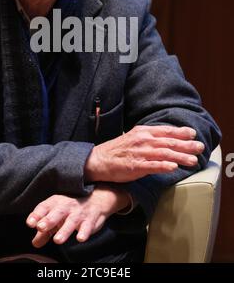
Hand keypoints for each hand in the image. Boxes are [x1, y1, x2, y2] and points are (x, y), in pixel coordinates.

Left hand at [26, 184, 129, 247]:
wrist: (96, 200)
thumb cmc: (71, 210)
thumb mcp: (56, 218)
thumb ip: (45, 231)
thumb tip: (35, 243)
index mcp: (55, 203)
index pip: (44, 207)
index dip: (37, 215)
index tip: (30, 223)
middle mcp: (67, 206)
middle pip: (57, 212)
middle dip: (49, 220)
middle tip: (40, 227)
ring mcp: (79, 213)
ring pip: (71, 221)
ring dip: (64, 230)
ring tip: (57, 240)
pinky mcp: (91, 220)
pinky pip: (88, 226)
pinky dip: (84, 232)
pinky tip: (80, 238)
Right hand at [84, 125, 204, 182]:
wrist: (98, 160)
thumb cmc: (118, 150)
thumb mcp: (134, 137)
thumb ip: (149, 137)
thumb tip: (165, 139)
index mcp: (143, 132)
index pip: (165, 130)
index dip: (180, 132)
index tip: (193, 134)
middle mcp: (143, 140)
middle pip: (168, 142)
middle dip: (186, 145)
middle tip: (200, 147)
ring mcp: (139, 153)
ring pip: (164, 154)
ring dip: (180, 157)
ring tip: (193, 161)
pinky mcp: (135, 167)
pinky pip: (152, 166)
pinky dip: (163, 166)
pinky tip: (173, 167)